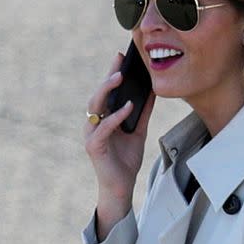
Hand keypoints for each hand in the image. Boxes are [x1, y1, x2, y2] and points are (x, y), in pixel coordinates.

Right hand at [84, 52, 155, 239]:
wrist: (121, 187)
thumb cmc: (126, 159)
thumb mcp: (138, 130)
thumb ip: (143, 111)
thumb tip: (153, 90)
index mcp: (102, 117)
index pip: (106, 91)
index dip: (112, 73)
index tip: (121, 56)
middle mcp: (93, 122)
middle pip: (98, 94)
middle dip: (108, 76)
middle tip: (120, 61)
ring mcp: (91, 133)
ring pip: (95, 106)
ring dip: (107, 91)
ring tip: (120, 78)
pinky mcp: (93, 146)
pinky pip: (103, 127)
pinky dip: (115, 116)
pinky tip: (128, 106)